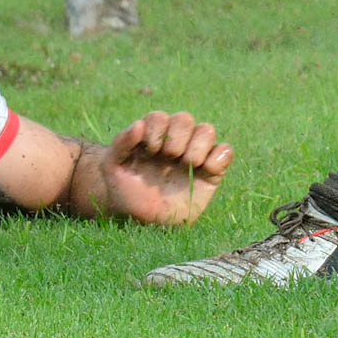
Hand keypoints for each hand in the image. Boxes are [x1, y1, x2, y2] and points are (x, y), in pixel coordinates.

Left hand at [97, 111, 233, 225]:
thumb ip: (120, 144)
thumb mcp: (111, 168)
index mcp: (151, 137)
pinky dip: (219, 157)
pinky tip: (205, 170)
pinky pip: (225, 152)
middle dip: (176, 136)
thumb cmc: (125, 192)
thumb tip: (139, 124)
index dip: (156, 131)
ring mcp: (193, 156)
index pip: (159, 118)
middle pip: (185, 118)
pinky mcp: (211, 173)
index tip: (149, 152)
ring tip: (187, 164)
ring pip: (207, 130)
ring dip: (197, 145)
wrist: (142, 220)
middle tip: (168, 157)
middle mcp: (174, 142)